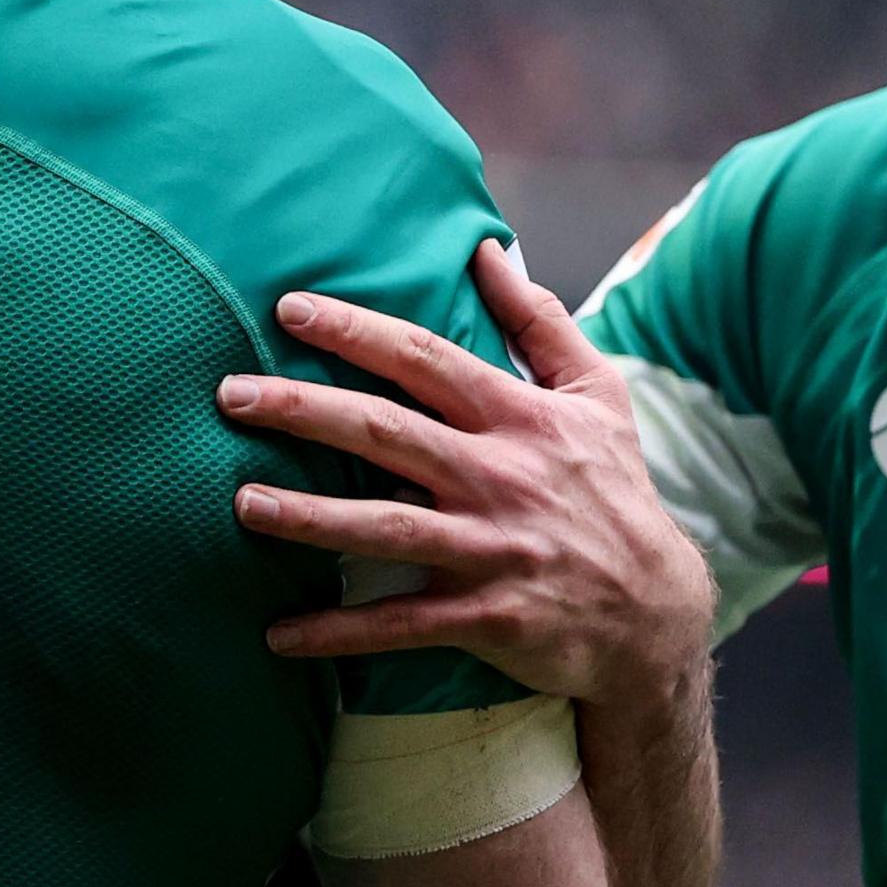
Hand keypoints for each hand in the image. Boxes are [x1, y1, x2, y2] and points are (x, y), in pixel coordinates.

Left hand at [217, 242, 714, 702]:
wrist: (656, 612)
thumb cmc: (615, 491)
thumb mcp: (598, 395)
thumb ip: (539, 321)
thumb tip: (486, 251)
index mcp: (520, 417)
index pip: (425, 359)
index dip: (355, 331)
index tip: (288, 310)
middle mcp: (500, 477)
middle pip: (386, 433)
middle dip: (304, 410)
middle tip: (231, 395)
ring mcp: (491, 549)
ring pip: (385, 526)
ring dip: (308, 517)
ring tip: (241, 502)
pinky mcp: (487, 617)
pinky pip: (399, 626)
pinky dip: (338, 632)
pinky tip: (278, 635)